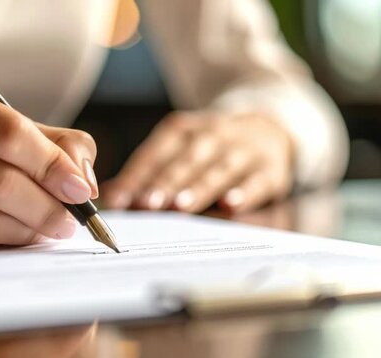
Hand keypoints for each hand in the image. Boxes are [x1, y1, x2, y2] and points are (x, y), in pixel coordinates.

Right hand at [0, 75, 97, 247]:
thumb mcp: (12, 125)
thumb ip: (60, 144)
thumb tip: (84, 184)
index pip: (8, 132)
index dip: (51, 166)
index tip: (80, 191)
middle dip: (45, 207)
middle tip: (71, 221)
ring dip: (27, 230)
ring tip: (49, 230)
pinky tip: (16, 235)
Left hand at [102, 111, 292, 212]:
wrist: (269, 128)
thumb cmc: (209, 150)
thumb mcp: (178, 151)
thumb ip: (145, 174)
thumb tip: (110, 198)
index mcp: (182, 130)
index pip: (155, 153)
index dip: (137, 176)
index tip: (119, 201)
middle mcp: (212, 135)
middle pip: (185, 160)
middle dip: (165, 182)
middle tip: (146, 204)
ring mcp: (243, 150)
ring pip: (218, 169)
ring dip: (198, 188)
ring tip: (180, 207)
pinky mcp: (270, 169)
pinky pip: (256, 181)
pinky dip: (244, 193)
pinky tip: (230, 206)